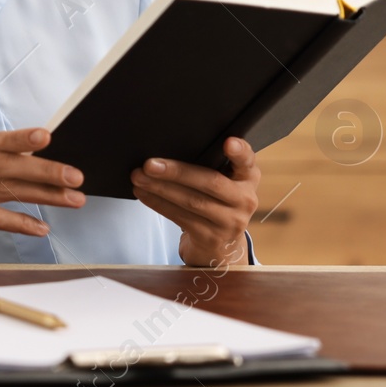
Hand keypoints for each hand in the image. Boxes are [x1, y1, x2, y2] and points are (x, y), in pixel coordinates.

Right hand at [0, 127, 86, 269]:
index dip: (20, 138)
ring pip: (4, 188)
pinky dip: (19, 222)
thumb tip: (5, 164)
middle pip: (5, 164)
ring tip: (71, 199)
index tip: (48, 136)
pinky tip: (39, 229)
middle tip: (76, 176)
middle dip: (45, 169)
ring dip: (42, 194)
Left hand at [131, 136, 259, 267]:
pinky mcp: (211, 237)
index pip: (247, 161)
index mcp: (247, 178)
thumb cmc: (215, 201)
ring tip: (139, 178)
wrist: (221, 244)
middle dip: (177, 172)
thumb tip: (168, 146)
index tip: (228, 142)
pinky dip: (158, 204)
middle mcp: (244, 199)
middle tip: (149, 164)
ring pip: (192, 202)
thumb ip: (210, 164)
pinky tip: (143, 194)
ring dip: (160, 189)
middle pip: (210, 182)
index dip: (240, 151)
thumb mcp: (223, 182)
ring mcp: (230, 222)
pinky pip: (181, 218)